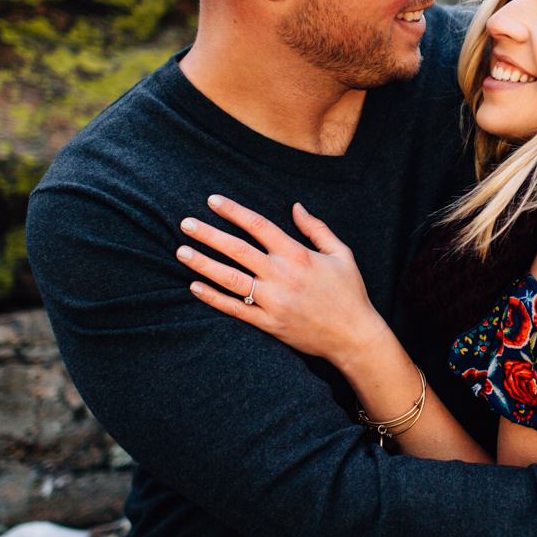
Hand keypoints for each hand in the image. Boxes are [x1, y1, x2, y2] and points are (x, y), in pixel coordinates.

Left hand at [177, 196, 387, 367]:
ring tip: (181, 251)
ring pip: (230, 278)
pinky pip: (235, 309)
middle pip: (237, 249)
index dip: (234, 211)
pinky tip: (194, 286)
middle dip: (208, 234)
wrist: (354, 336)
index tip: (213, 201)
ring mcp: (273, 301)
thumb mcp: (342, 254)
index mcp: (298, 255)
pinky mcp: (269, 323)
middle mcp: (282, 275)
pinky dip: (213, 298)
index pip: (259, 226)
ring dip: (203, 264)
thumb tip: (296, 206)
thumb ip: (317, 229)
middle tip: (185, 223)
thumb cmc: (350, 293)